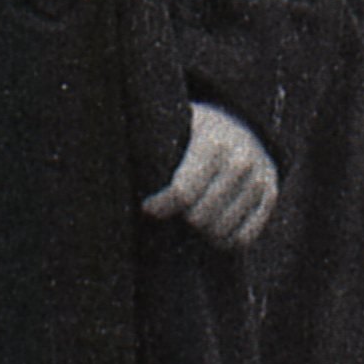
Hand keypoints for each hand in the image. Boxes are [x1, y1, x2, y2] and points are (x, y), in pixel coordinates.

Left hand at [141, 100, 279, 249]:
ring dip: (201, 233)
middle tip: (173, 214)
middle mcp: (241, 160)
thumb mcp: (170, 126)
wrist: (240, 122)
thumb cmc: (188, 130)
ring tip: (189, 223)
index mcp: (212, 142)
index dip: (159, 207)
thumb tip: (92, 169)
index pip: (183, 192)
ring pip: (222, 231)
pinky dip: (223, 241)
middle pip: (201, 218)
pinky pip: (244, 238)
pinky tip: (210, 231)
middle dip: (181, 220)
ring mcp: (259, 180)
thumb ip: (145, 147)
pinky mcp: (270, 196)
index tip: (147, 208)